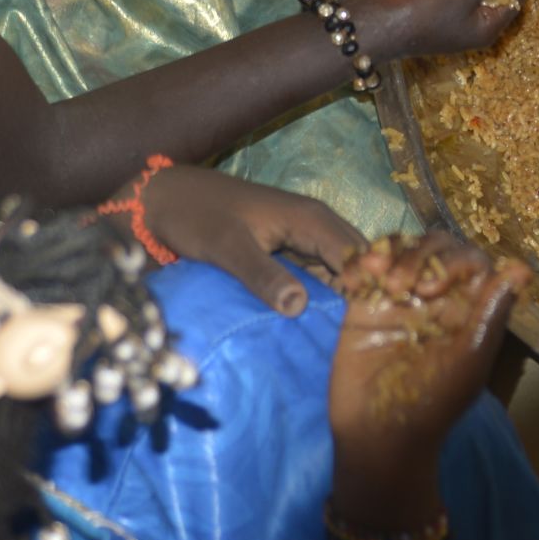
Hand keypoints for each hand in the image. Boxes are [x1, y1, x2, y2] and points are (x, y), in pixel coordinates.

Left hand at [131, 168, 363, 316]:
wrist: (167, 200)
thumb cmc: (198, 217)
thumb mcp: (228, 248)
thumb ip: (263, 275)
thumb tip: (299, 306)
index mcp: (312, 220)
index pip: (359, 258)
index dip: (368, 291)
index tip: (371, 329)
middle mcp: (318, 226)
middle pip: (359, 265)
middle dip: (366, 297)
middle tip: (365, 339)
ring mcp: (306, 239)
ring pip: (343, 272)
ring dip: (347, 300)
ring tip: (351, 339)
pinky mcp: (292, 252)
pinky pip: (322, 275)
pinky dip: (326, 297)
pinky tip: (325, 326)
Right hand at [326, 233, 527, 482]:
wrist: (379, 435)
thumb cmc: (432, 405)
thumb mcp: (468, 362)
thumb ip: (491, 315)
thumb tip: (521, 270)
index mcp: (469, 308)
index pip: (471, 261)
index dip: (454, 260)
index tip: (431, 287)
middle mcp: (438, 297)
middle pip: (436, 246)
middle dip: (419, 254)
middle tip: (401, 286)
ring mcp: (402, 298)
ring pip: (401, 250)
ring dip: (390, 253)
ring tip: (377, 277)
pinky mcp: (366, 304)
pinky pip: (366, 268)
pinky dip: (360, 262)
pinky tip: (355, 281)